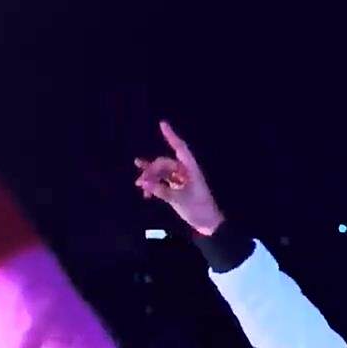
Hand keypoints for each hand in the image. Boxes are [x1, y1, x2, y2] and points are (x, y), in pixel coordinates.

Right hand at [133, 121, 224, 235]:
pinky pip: (160, 181)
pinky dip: (153, 184)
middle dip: (152, 170)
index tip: (162, 124)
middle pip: (164, 163)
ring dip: (150, 178)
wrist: (207, 223)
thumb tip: (144, 184)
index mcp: (191, 170)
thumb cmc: (198, 209)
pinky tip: (143, 189)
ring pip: (160, 172)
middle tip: (141, 183)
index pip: (180, 148)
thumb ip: (161, 191)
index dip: (171, 136)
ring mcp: (180, 179)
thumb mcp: (179, 200)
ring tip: (139, 186)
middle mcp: (185, 171)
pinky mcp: (175, 188)